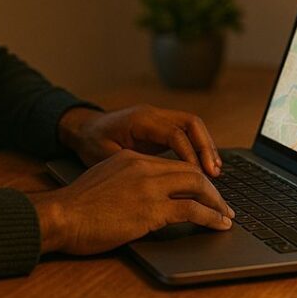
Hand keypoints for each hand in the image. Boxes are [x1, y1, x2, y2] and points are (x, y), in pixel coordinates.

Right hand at [29, 149, 233, 254]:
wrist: (62, 215)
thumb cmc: (76, 206)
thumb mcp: (103, 181)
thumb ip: (125, 182)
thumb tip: (140, 197)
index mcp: (132, 159)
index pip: (172, 164)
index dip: (193, 177)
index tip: (203, 191)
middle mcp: (144, 167)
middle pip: (190, 171)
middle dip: (211, 188)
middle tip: (223, 204)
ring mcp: (149, 187)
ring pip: (197, 186)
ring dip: (217, 202)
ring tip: (226, 216)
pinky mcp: (151, 209)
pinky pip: (192, 210)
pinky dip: (211, 217)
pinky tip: (218, 225)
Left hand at [59, 105, 222, 176]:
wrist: (81, 128)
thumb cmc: (90, 142)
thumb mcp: (105, 155)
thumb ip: (131, 165)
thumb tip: (157, 183)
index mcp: (140, 120)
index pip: (174, 134)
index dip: (190, 156)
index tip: (200, 177)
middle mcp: (153, 114)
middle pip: (191, 123)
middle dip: (206, 148)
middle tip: (215, 173)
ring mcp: (158, 118)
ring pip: (192, 126)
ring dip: (206, 147)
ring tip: (215, 172)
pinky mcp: (160, 128)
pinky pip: (185, 133)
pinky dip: (197, 148)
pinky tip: (203, 168)